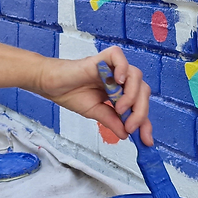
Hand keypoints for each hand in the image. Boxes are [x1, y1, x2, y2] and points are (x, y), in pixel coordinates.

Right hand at [38, 45, 152, 145]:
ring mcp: (111, 67)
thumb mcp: (95, 112)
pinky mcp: (101, 59)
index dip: (145, 122)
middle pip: (142, 90)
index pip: (140, 104)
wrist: (51, 85)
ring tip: (119, 108)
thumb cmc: (70, 94)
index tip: (146, 140)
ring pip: (136, 75)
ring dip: (131, 94)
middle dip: (140, 111)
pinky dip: (123, 67)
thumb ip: (112, 121)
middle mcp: (119, 78)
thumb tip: (126, 134)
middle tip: (129, 126)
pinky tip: (118, 81)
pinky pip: (118, 57)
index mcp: (119, 91)